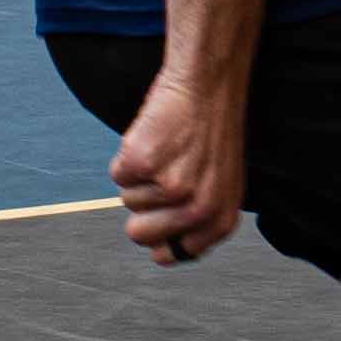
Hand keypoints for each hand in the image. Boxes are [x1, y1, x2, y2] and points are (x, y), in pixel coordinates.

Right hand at [111, 65, 246, 262]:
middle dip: (140, 209)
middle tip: (160, 176)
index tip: (158, 216)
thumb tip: (163, 253)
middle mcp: (198, 209)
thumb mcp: (223, 184)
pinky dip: (127, 155)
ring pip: (127, 200)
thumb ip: (199, 220)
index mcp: (220, 219)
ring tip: (166, 149)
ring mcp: (171, 187)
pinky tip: (153, 137)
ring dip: (140, 175)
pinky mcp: (143, 164)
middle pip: (138, 234)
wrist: (208, 86)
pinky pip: (117, 175)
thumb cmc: (212, 133)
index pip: (170, 255)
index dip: (158, 237)